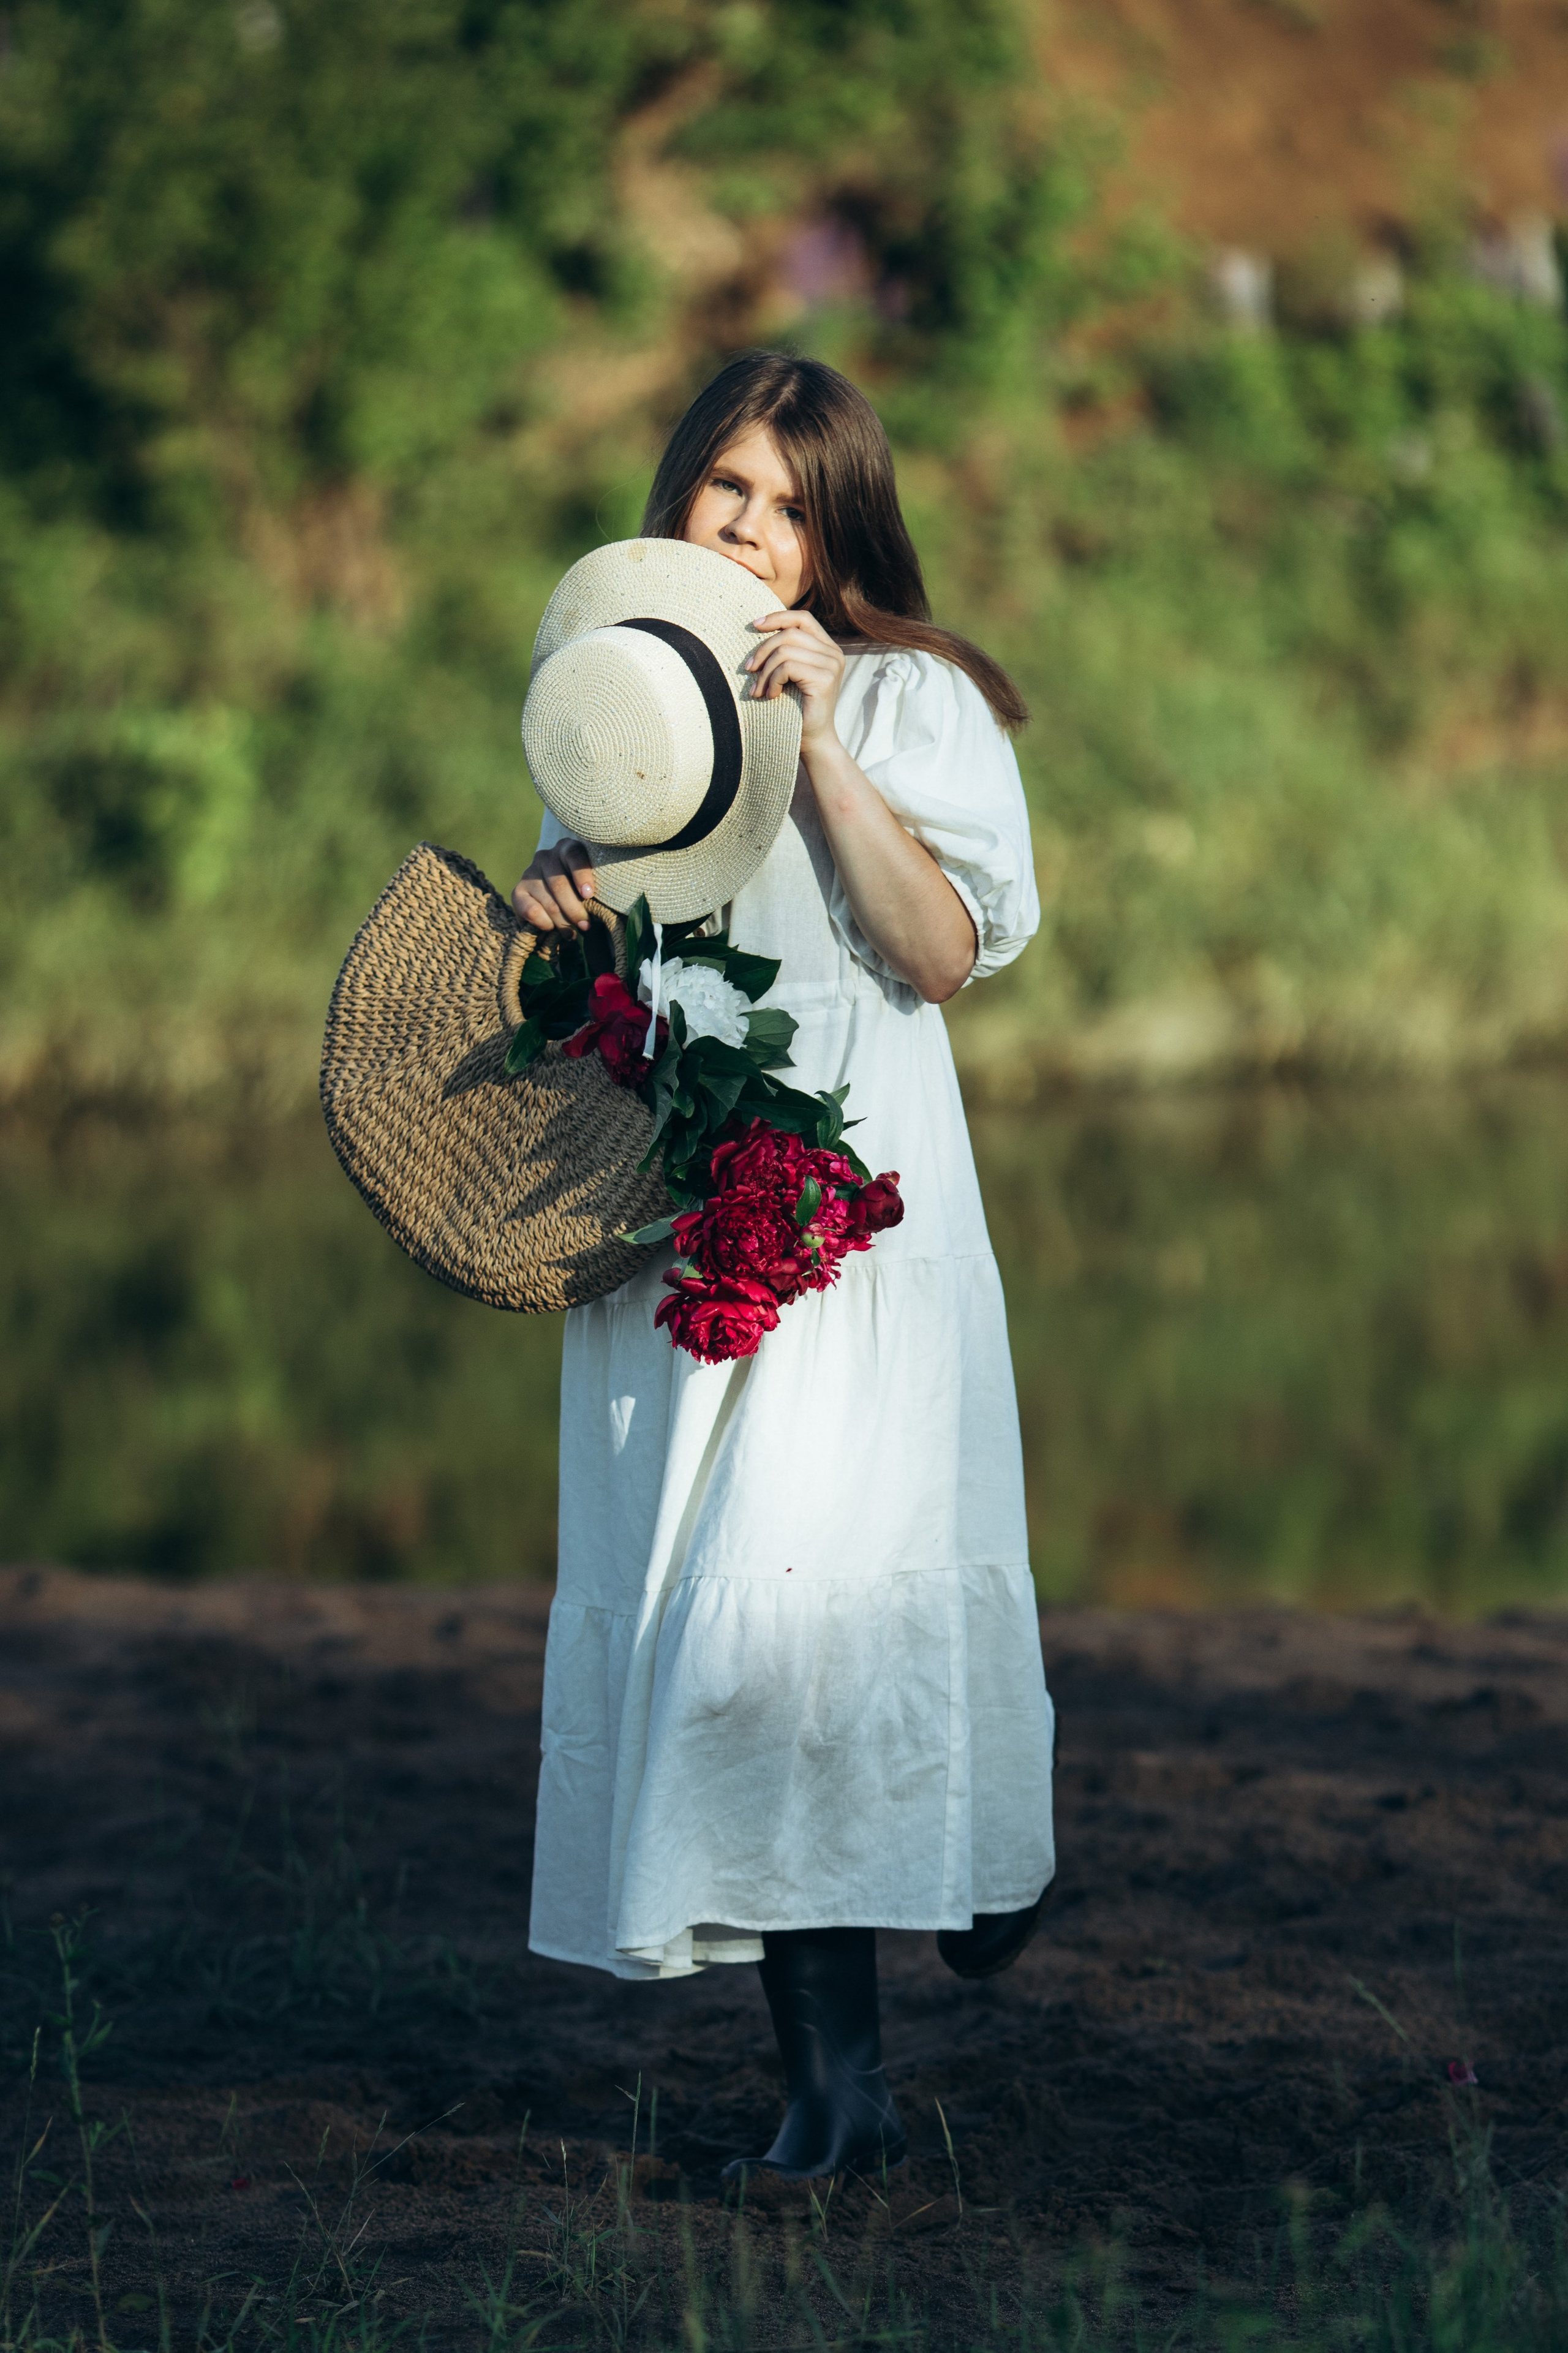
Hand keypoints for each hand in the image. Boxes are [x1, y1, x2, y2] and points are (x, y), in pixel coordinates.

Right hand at [512, 839, 595, 933]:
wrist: (555, 903)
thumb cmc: (580, 893)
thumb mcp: (590, 887)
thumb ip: (591, 892)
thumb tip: (593, 913)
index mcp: (567, 849)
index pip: (574, 855)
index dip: (582, 875)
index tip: (588, 895)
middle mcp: (545, 857)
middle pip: (560, 885)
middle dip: (574, 910)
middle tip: (585, 926)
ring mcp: (529, 873)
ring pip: (549, 903)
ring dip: (563, 923)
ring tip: (571, 933)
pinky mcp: (517, 891)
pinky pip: (532, 912)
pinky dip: (545, 924)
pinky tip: (551, 928)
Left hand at [746, 609, 844, 758]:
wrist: (812, 741)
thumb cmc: (795, 709)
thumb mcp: (790, 674)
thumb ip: (786, 651)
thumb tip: (759, 626)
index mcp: (827, 648)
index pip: (802, 618)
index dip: (778, 617)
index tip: (755, 625)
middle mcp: (833, 654)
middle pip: (789, 633)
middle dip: (763, 650)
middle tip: (748, 670)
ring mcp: (831, 666)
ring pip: (785, 651)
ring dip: (765, 671)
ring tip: (758, 690)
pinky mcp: (824, 679)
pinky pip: (787, 667)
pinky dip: (772, 681)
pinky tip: (771, 696)